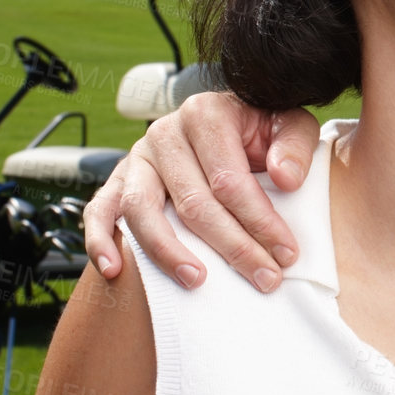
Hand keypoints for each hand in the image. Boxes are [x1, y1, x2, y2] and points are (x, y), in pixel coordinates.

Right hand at [83, 92, 322, 291]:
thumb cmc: (260, 129)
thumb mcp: (288, 123)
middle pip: (193, 202)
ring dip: (168, 252)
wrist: (227, 121)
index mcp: (206, 114)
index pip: (230, 180)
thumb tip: (285, 178)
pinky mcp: (119, 180)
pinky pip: (101, 210)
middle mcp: (165, 133)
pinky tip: (115, 270)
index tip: (286, 253)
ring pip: (143, 210)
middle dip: (232, 247)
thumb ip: (294, 145)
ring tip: (197, 281)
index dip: (260, 222)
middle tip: (265, 278)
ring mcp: (137, 158)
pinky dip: (101, 241)